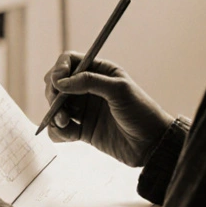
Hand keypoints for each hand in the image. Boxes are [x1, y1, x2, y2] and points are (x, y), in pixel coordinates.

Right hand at [43, 51, 172, 166]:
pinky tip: (68, 134)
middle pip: (57, 84)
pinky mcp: (82, 130)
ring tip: (65, 122)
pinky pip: (61, 128)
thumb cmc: (141, 112)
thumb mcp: (119, 90)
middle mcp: (88, 88)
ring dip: (54, 113)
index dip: (59, 69)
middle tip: (57, 105)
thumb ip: (89, 82)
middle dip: (53, 93)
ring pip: (56, 106)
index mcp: (99, 71)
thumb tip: (60, 82)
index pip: (69, 61)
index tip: (57, 81)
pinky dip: (58, 131)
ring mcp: (84, 109)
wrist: (152, 144)